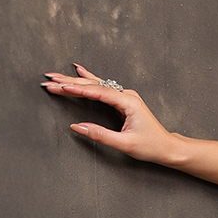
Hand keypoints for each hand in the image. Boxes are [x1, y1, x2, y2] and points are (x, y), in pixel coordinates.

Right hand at [42, 63, 174, 163]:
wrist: (168, 147)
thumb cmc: (151, 146)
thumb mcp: (125, 144)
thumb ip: (100, 135)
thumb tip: (77, 127)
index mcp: (128, 102)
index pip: (98, 92)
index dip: (77, 89)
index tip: (60, 87)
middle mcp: (126, 95)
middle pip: (94, 85)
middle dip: (70, 82)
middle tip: (49, 80)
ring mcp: (125, 96)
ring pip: (96, 84)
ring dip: (75, 81)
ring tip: (56, 77)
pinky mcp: (123, 101)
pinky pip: (102, 87)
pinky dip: (89, 80)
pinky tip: (78, 70)